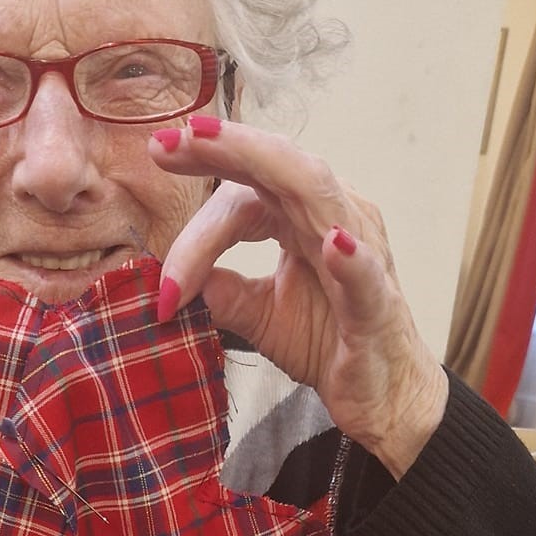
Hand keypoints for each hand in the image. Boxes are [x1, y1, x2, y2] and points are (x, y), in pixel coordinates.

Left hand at [152, 118, 447, 478]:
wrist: (382, 395)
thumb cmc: (330, 342)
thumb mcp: (259, 314)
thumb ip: (220, 291)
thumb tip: (170, 282)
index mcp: (302, 218)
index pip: (243, 192)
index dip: (196, 200)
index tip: (153, 179)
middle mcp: (335, 219)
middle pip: (276, 168)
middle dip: (223, 147)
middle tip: (167, 140)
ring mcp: (362, 254)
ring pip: (315, 194)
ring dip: (265, 166)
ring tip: (216, 144)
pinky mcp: (377, 304)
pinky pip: (365, 275)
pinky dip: (350, 259)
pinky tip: (332, 244)